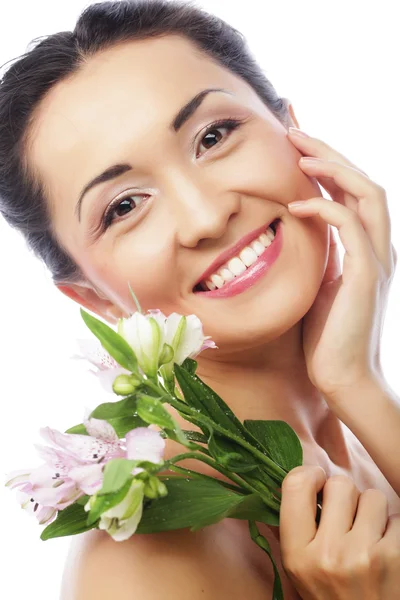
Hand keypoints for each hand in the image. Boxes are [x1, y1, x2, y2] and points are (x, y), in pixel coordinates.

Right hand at [279, 465, 399, 599]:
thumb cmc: (330, 596)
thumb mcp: (298, 570)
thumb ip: (290, 528)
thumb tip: (288, 483)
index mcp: (297, 554)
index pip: (295, 486)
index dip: (310, 474)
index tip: (318, 483)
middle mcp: (327, 554)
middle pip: (340, 484)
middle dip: (346, 496)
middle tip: (347, 515)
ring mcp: (362, 555)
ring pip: (372, 496)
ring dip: (372, 511)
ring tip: (368, 534)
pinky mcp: (394, 558)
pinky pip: (396, 518)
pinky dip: (394, 530)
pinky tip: (386, 549)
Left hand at [287, 128, 396, 400]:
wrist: (343, 377)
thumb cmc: (326, 335)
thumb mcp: (321, 283)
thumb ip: (322, 254)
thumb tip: (301, 228)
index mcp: (366, 248)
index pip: (352, 193)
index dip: (329, 164)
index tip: (297, 143)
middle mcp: (378, 247)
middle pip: (363, 182)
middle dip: (330, 152)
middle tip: (294, 130)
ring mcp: (377, 259)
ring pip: (367, 193)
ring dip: (333, 167)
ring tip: (298, 150)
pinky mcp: (367, 274)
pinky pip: (350, 225)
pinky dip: (324, 207)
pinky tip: (295, 203)